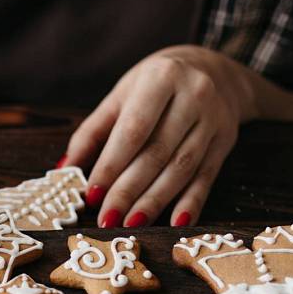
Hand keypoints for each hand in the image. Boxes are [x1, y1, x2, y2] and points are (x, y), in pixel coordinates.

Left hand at [63, 45, 292, 226]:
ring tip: (131, 224)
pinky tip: (176, 222)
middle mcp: (193, 96)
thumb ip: (92, 132)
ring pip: (182, 169)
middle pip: (157, 153)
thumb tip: (66, 170)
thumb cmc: (156, 85)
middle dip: (129, 190)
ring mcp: (213, 120)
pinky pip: (207, 177)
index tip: (91, 194)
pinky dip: (192, 203)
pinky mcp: (225, 141)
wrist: (214, 70)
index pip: (133, 130)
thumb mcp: (122, 95)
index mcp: (161, 78)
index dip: (111, 165)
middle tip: (107, 218)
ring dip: (155, 201)